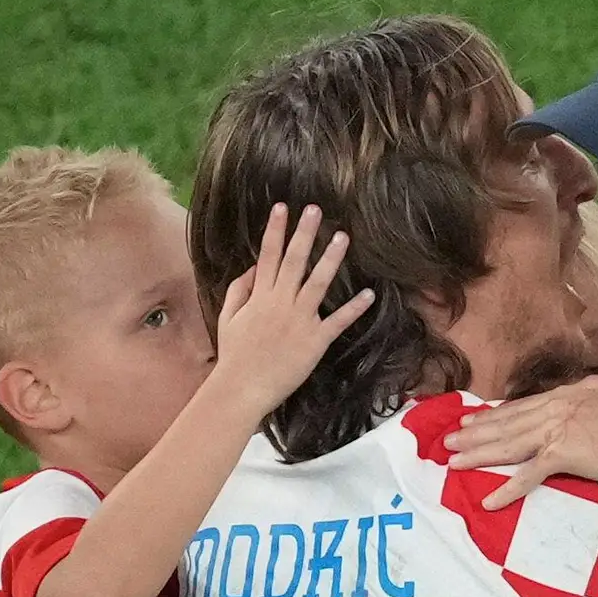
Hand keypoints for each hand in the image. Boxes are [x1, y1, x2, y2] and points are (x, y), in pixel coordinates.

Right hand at [206, 202, 374, 405]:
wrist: (242, 389)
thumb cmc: (235, 355)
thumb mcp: (228, 317)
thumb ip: (239, 289)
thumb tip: (254, 267)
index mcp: (259, 296)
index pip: (268, 255)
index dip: (275, 230)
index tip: (283, 208)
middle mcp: (280, 303)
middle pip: (294, 261)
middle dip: (305, 233)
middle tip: (316, 209)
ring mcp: (299, 321)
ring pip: (318, 283)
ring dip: (331, 259)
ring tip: (342, 237)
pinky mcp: (315, 341)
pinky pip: (337, 321)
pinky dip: (354, 308)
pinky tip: (369, 293)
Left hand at [445, 369, 597, 507]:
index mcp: (577, 391)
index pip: (529, 404)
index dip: (499, 413)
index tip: (477, 418)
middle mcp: (563, 405)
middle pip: (511, 420)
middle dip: (477, 431)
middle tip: (449, 439)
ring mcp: (561, 427)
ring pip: (511, 442)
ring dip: (479, 454)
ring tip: (453, 462)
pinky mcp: (564, 452)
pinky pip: (529, 474)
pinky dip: (509, 490)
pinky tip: (489, 501)